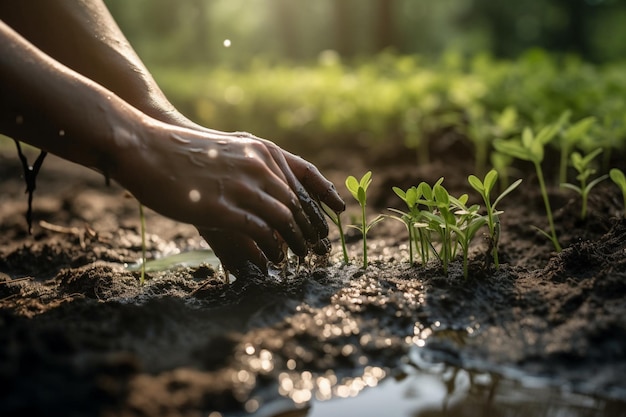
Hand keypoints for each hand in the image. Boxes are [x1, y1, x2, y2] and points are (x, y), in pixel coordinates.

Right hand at [121, 124, 343, 272]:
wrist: (146, 146)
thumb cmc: (185, 150)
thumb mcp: (229, 148)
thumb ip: (254, 163)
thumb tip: (272, 184)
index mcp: (263, 150)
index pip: (307, 175)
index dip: (325, 196)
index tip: (339, 212)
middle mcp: (260, 166)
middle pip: (299, 202)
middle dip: (312, 227)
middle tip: (319, 247)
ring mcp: (243, 186)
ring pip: (285, 219)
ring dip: (297, 241)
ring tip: (301, 257)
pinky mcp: (224, 208)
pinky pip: (262, 232)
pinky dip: (273, 247)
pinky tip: (274, 258)